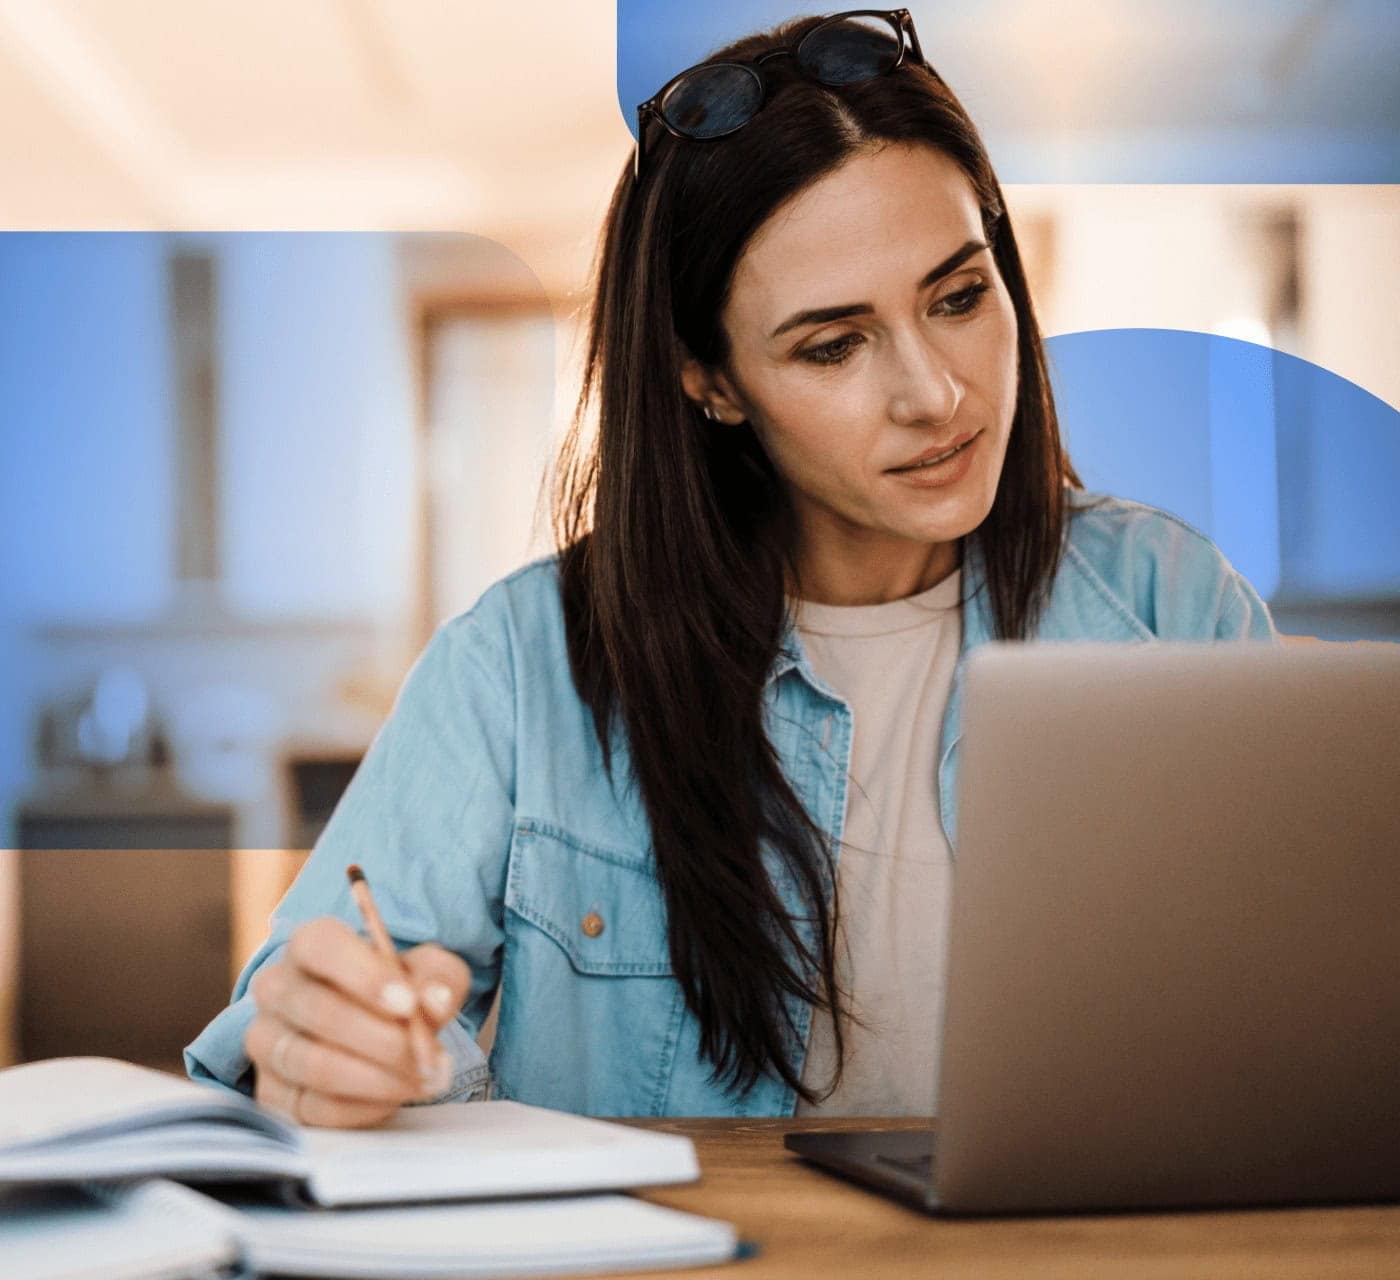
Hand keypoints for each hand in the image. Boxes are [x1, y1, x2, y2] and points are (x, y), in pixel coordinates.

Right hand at [245, 917, 472, 1128]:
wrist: (368, 1025)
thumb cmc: (395, 989)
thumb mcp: (426, 972)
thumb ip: (436, 979)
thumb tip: (436, 1002)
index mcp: (309, 944)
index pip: (320, 946)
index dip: (365, 976)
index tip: (408, 1004)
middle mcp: (276, 988)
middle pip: (317, 1010)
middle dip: (381, 1039)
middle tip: (427, 1057)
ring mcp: (266, 1042)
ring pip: (313, 1064)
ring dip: (378, 1078)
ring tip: (423, 1079)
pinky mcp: (271, 1093)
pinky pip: (312, 1106)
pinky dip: (363, 1106)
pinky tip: (397, 1096)